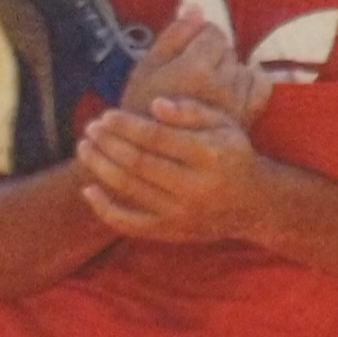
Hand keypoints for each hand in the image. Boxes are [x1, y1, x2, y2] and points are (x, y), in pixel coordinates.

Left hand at [77, 99, 270, 243]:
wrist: (252, 203)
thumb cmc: (233, 154)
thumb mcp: (225, 125)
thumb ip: (192, 112)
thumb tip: (155, 104)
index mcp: (210, 154)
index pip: (158, 138)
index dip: (128, 126)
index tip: (106, 116)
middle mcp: (195, 186)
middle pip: (139, 163)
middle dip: (109, 144)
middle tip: (89, 128)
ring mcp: (181, 212)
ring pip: (130, 189)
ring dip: (102, 167)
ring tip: (84, 148)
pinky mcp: (170, 231)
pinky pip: (130, 223)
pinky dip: (105, 208)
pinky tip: (88, 189)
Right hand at [120, 10, 271, 127]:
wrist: (151, 153)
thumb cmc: (140, 107)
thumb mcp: (147, 67)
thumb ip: (174, 35)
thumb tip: (196, 7)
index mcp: (196, 70)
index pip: (212, 32)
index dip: (196, 38)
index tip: (181, 54)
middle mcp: (223, 85)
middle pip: (228, 48)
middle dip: (211, 54)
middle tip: (190, 73)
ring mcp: (238, 102)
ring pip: (241, 65)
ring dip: (227, 69)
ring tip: (203, 87)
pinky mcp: (247, 116)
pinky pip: (260, 85)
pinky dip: (251, 80)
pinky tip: (233, 86)